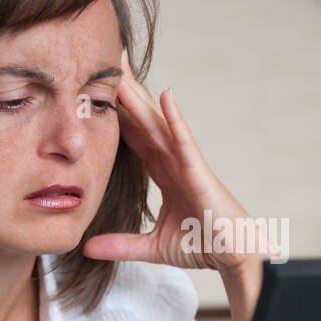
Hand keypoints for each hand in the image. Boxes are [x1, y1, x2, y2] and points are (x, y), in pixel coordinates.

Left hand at [82, 49, 275, 276]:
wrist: (236, 256)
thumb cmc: (204, 245)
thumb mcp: (152, 247)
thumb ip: (120, 245)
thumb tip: (85, 248)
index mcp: (164, 173)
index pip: (134, 139)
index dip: (115, 116)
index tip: (93, 95)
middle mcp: (174, 161)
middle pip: (143, 122)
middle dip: (125, 95)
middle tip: (104, 63)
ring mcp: (187, 163)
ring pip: (158, 125)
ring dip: (139, 99)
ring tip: (120, 72)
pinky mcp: (200, 171)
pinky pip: (184, 141)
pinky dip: (175, 119)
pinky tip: (165, 96)